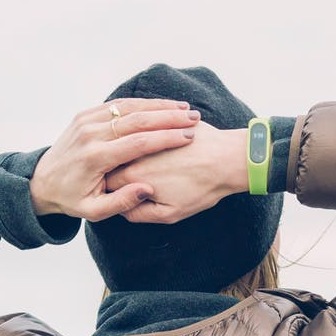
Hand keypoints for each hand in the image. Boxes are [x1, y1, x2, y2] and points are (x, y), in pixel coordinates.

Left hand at [28, 98, 202, 220]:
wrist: (42, 181)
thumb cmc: (72, 199)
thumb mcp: (94, 211)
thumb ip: (122, 203)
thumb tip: (146, 189)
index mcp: (95, 157)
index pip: (138, 142)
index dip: (166, 138)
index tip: (188, 137)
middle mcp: (90, 134)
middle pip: (137, 120)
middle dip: (168, 118)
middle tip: (193, 119)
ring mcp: (87, 121)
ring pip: (129, 107)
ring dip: (159, 107)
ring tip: (185, 110)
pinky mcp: (86, 114)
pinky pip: (118, 104)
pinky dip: (143, 104)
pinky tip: (163, 106)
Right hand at [102, 126, 248, 223]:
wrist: (229, 160)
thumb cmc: (202, 189)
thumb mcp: (170, 214)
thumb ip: (139, 213)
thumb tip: (123, 208)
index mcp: (131, 175)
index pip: (106, 182)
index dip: (111, 187)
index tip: (118, 190)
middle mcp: (134, 152)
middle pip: (114, 159)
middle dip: (118, 166)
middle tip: (133, 175)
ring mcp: (148, 133)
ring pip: (129, 139)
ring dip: (132, 145)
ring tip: (150, 160)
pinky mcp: (163, 121)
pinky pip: (148, 125)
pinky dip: (149, 133)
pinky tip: (160, 140)